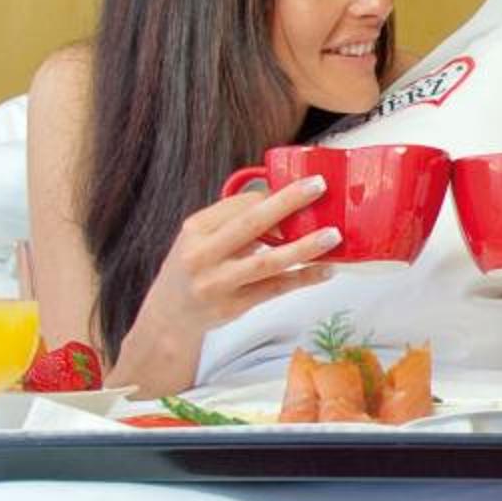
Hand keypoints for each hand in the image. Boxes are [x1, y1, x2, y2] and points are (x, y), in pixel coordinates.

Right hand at [138, 175, 338, 340]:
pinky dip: (302, 279)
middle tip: (318, 187)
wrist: (169, 315)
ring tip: (332, 235)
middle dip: (287, 203)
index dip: (272, 194)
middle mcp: (203, 255)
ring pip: (267, 262)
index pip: (239, 204)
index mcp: (196, 229)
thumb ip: (232, 222)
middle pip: (251, 225)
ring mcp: (219, 283)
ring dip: (303, 248)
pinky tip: (325, 270)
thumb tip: (281, 201)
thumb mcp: (199, 238)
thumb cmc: (192, 268)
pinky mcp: (234, 307)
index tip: (300, 185)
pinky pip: (274, 289)